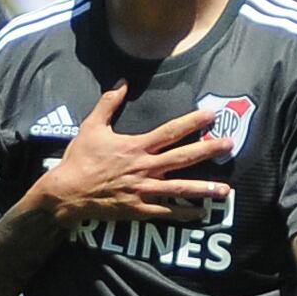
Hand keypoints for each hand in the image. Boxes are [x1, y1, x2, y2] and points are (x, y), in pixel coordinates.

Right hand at [31, 83, 230, 231]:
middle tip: (230, 146)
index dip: (192, 123)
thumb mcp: (91, 127)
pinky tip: (201, 213)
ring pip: (180, 189)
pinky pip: (167, 211)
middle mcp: (144, 168)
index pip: (170, 132)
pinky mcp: (139, 209)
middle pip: (183, 158)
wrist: (67, 193)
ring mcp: (143, 190)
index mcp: (136, 147)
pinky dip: (184, 213)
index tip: (212, 115)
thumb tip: (123, 81)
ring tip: (225, 190)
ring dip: (204, 189)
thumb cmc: (80, 159)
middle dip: (208, 151)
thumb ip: (109, 103)